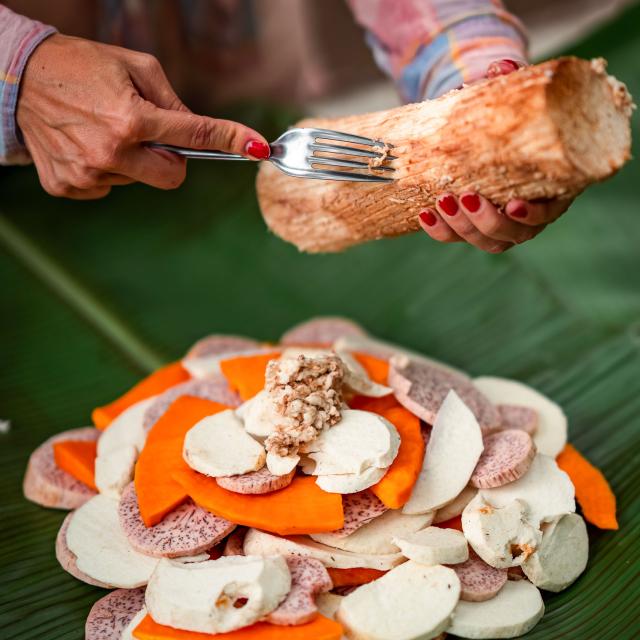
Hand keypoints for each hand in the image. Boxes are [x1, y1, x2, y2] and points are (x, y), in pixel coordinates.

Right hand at [17, 34, 269, 198]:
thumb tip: (198, 129)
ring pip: (138, 181)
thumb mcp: (134, 67)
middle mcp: (111, 152)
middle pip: (173, 177)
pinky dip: (106, 170)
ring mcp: (88, 174)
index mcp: (131, 118)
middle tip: (150, 135)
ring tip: (105, 130)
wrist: (18, 78)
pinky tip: (86, 144)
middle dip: (171, 159)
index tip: (256, 146)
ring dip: (133, 160)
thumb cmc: (80, 66)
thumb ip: (171, 101)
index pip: (194, 135)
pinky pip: (108, 187)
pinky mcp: (69, 186)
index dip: (229, 139)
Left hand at [419, 59, 572, 252]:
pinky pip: (456, 237)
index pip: (548, 214)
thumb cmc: (510, 118)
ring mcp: (501, 225)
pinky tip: (424, 214)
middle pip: (511, 235)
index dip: (531, 215)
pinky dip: (439, 230)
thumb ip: (511, 84)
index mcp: (551, 188)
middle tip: (464, 197)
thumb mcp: (512, 99)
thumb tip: (501, 67)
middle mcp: (528, 214)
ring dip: (460, 227)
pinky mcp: (473, 228)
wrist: (487, 130)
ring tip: (440, 202)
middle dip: (486, 221)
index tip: (512, 204)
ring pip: (484, 241)